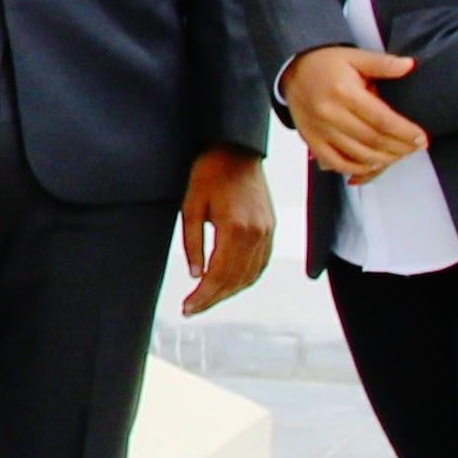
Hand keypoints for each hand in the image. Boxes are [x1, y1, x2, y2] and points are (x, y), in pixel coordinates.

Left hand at [175, 146, 277, 313]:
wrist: (237, 148)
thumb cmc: (209, 172)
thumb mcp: (191, 206)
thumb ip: (192, 243)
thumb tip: (195, 275)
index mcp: (235, 228)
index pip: (219, 275)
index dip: (203, 296)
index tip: (187, 308)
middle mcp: (256, 234)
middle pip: (236, 280)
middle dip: (213, 299)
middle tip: (192, 309)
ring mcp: (267, 231)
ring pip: (250, 275)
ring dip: (229, 292)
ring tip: (208, 299)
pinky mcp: (271, 228)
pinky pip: (261, 263)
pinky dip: (246, 279)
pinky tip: (231, 284)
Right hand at [281, 44, 425, 182]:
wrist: (291, 69)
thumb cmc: (326, 63)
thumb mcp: (355, 56)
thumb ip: (383, 64)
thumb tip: (410, 65)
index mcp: (344, 92)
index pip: (381, 119)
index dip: (404, 132)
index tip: (422, 138)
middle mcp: (330, 113)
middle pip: (372, 140)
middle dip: (399, 148)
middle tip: (415, 148)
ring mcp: (319, 130)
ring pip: (358, 155)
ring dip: (383, 159)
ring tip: (400, 155)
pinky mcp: (312, 141)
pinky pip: (337, 162)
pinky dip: (357, 168)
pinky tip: (373, 164)